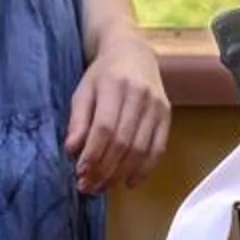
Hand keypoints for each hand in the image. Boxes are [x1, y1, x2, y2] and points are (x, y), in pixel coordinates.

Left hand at [66, 35, 169, 195]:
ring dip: (121, 173)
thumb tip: (72, 150)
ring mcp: (157, 106)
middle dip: (104, 169)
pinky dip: (145, 169)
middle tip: (88, 187)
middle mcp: (140, 95)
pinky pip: (158, 148)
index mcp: (115, 85)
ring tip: (103, 186)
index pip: (105, 127)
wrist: (134, 53)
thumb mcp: (84, 90)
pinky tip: (130, 182)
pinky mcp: (167, 115)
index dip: (93, 153)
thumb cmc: (103, 74)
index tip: (80, 173)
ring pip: (141, 149)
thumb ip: (78, 120)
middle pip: (123, 141)